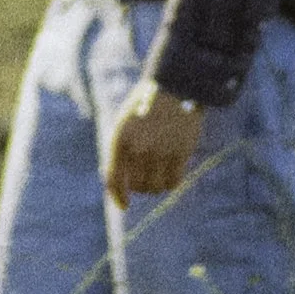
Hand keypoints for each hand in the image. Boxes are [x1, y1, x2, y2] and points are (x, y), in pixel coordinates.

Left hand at [104, 81, 203, 205]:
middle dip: (141, 187)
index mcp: (120, 140)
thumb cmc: (146, 106)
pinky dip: (171, 183)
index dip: (119, 197)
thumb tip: (119, 182)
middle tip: (146, 180)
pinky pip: (173, 182)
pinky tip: (172, 176)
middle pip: (137, 186)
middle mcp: (138, 148)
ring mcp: (160, 152)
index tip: (124, 205)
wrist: (174, 87)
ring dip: (157, 186)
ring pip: (156, 187)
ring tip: (159, 176)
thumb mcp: (125, 124)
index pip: (114, 180)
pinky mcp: (180, 153)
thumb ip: (120, 151)